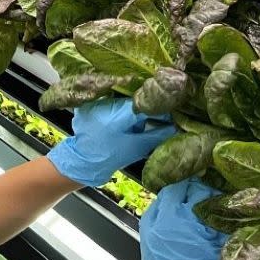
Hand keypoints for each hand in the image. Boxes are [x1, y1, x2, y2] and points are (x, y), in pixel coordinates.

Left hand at [46, 98, 174, 186]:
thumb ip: (158, 134)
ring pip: (121, 97)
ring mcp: (93, 102)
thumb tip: (177, 124)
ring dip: (130, 106)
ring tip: (132, 120)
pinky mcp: (87, 104)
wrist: (83, 162)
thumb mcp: (138, 147)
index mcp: (117, 113)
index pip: (144, 102)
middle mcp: (103, 102)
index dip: (158, 105)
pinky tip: (119, 118)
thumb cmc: (111, 156)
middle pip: (132, 97)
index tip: (170, 108)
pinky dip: (117, 107)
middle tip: (154, 115)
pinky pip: (108, 99)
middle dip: (144, 105)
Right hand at [141, 178, 227, 259]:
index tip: (185, 180)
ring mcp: (208, 231)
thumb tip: (171, 187)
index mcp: (170, 214)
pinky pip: (226, 221)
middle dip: (201, 186)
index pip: (180, 186)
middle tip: (200, 186)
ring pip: (216, 203)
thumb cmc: (159, 255)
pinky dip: (224, 215)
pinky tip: (220, 213)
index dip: (183, 180)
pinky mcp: (220, 241)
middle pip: (202, 191)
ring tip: (211, 197)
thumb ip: (158, 205)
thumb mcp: (147, 226)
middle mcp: (191, 220)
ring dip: (214, 198)